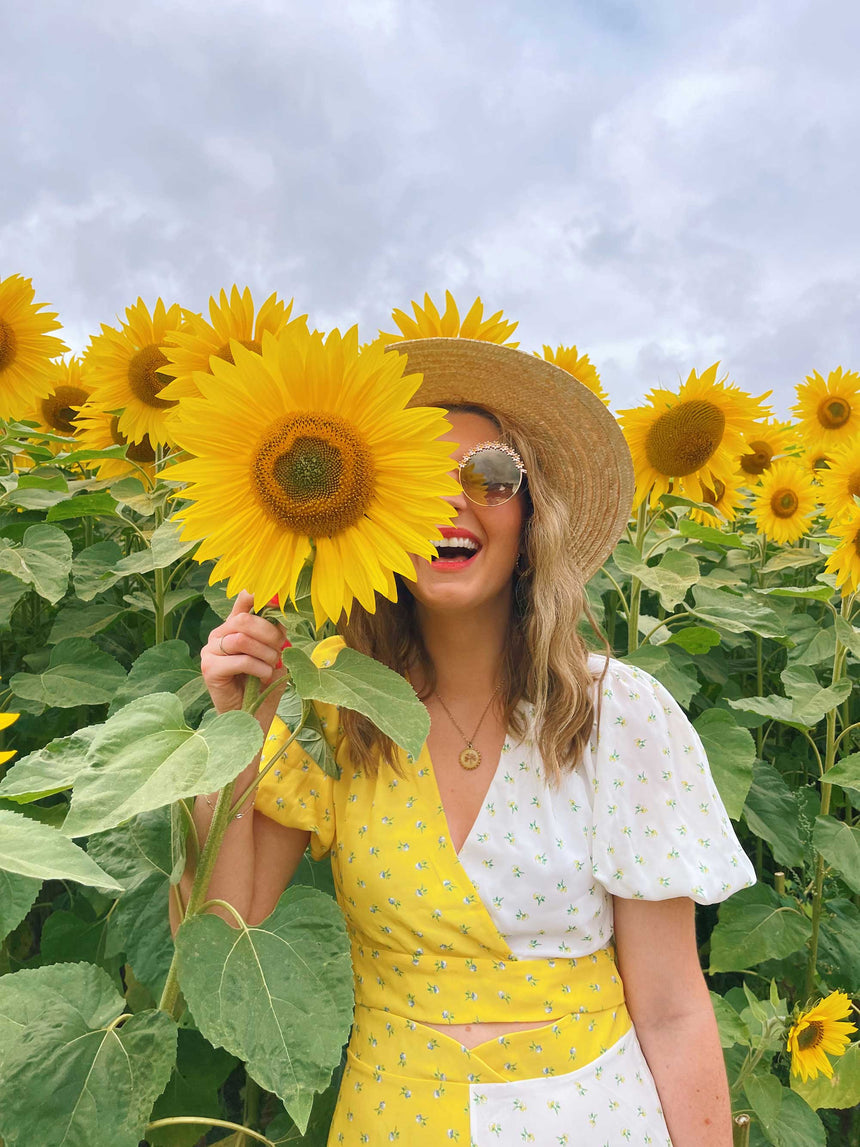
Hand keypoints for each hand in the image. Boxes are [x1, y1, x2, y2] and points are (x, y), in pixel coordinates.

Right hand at [202, 591, 288, 729]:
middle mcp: (219, 634)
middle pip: (244, 619)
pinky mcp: (209, 669)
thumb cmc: (264, 683)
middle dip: (269, 634)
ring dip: (265, 654)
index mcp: (235, 627)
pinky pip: (238, 660)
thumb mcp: (274, 652)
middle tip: (280, 650)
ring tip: (271, 666)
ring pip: (241, 639)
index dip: (256, 594)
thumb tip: (278, 607)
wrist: (253, 716)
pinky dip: (258, 668)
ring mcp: (210, 651)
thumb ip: (274, 631)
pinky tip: (264, 677)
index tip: (273, 597)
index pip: (242, 600)